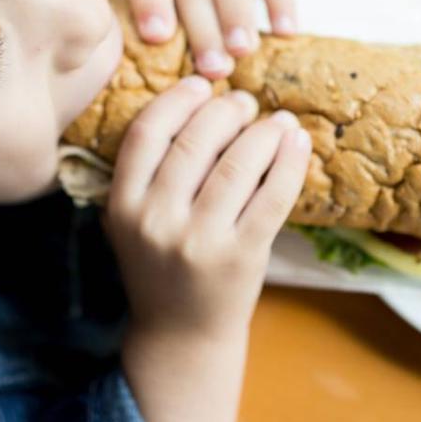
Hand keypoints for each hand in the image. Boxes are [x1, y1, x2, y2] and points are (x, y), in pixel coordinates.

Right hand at [101, 75, 311, 340]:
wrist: (180, 335)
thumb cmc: (160, 268)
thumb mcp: (132, 222)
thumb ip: (147, 174)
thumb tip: (198, 105)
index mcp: (124, 206)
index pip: (146, 135)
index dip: (176, 101)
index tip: (201, 85)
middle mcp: (157, 221)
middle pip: (194, 143)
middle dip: (224, 112)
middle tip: (242, 102)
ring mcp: (200, 240)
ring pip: (237, 165)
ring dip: (262, 132)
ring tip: (275, 122)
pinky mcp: (241, 256)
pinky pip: (272, 196)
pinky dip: (289, 164)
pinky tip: (297, 143)